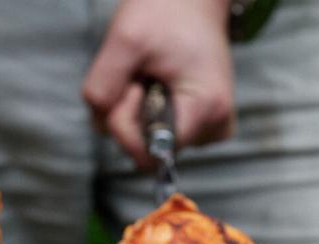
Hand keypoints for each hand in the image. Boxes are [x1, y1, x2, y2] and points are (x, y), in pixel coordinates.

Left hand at [83, 0, 233, 166]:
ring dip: (137, 112)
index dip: (126, 125)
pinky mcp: (205, 125)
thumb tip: (103, 128)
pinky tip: (160, 85)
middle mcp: (215, 126)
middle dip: (129, 115)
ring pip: (151, 143)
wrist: (191, 0)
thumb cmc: (163, 12)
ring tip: (154, 74)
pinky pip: (161, 136)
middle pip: (148, 150)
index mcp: (206, 109)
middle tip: (141, 74)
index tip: (133, 85)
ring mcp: (212, 128)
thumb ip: (102, 89)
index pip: (150, 153)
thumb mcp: (123, 41)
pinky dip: (148, 113)